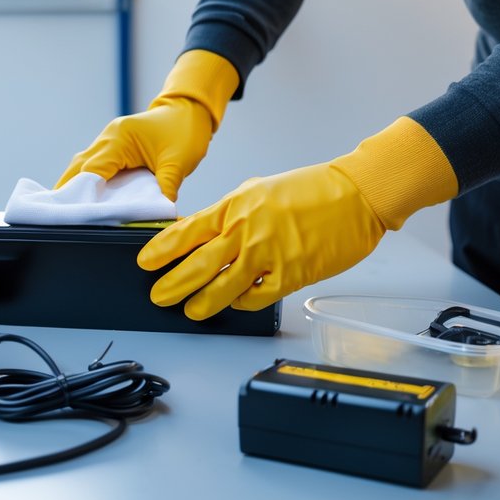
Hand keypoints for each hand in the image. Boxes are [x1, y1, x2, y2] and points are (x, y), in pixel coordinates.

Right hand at [57, 50, 239, 200]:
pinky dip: (87, 181)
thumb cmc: (185, 132)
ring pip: (81, 166)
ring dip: (76, 186)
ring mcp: (107, 140)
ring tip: (70, 211)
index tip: (77, 215)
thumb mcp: (178, 163)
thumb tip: (159, 213)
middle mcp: (108, 138)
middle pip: (78, 168)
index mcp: (120, 139)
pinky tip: (86, 198)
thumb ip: (166, 188)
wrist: (189, 109)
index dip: (83, 193)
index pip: (93, 170)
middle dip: (70, 191)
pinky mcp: (112, 146)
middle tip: (63, 217)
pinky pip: (92, 164)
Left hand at [137, 116, 458, 320]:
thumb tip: (204, 232)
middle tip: (158, 296)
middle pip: (197, 265)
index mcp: (234, 207)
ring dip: (201, 303)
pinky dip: (242, 303)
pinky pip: (257, 296)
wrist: (354, 195)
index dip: (161, 250)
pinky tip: (236, 303)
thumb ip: (230, 212)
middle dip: (172, 285)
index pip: (186, 232)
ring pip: (222, 288)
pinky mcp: (290, 275)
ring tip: (189, 310)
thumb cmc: (310, 189)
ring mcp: (267, 255)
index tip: (145, 262)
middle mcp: (245, 231)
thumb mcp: (257, 190)